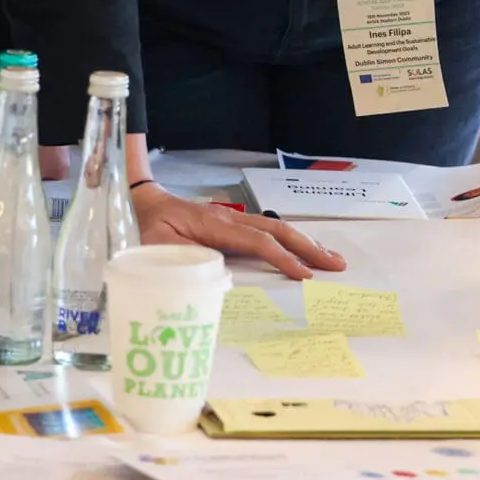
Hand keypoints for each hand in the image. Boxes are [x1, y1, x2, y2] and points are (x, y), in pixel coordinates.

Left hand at [130, 183, 345, 278]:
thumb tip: (213, 275)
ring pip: (277, 228)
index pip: (258, 242)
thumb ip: (181, 259)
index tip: (304, 276)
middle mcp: (231, 218)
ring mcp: (235, 219)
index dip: (283, 258)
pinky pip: (269, 231)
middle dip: (309, 248)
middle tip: (336, 265)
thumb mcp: (154, 247)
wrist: (144, 202)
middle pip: (278, 229)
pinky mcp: (234, 224)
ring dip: (305, 243)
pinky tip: (303, 251)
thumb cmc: (148, 228)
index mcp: (214, 225)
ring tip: (330, 259)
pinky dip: (291, 241)